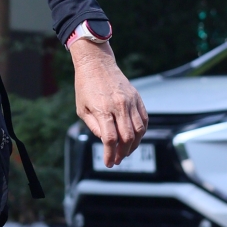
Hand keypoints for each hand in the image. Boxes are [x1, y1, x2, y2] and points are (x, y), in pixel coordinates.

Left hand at [69, 39, 147, 166]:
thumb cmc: (86, 86)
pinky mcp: (137, 98)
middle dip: (122, 153)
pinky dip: (141, 132)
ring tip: (126, 151)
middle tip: (117, 160)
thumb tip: (105, 141)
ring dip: (134, 145)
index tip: (108, 163)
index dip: (110, 154)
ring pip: (139, 130)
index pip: (110, 139)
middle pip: (127, 137)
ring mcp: (130, 101)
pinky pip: (144, 119)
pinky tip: (135, 138)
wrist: (97, 63)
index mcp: (103, 109)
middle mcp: (119, 106)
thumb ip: (94, 127)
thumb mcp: (82, 109)